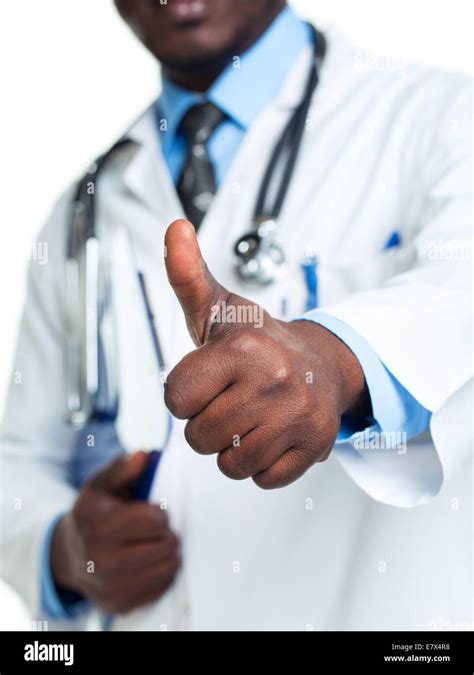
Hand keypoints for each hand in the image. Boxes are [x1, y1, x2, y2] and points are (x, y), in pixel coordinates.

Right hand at [51, 452, 179, 614]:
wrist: (69, 556)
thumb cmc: (92, 514)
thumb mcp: (101, 485)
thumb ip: (123, 468)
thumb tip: (144, 455)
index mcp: (99, 527)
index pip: (155, 520)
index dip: (159, 512)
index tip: (150, 510)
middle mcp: (103, 561)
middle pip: (167, 545)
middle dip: (165, 532)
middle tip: (152, 529)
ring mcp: (112, 587)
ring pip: (170, 567)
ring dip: (166, 552)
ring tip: (150, 543)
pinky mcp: (122, 605)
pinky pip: (163, 586)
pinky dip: (161, 572)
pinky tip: (146, 561)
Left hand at [164, 219, 369, 488]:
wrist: (320, 362)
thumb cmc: (256, 342)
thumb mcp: (217, 307)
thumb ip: (186, 274)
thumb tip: (174, 227)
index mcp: (241, 348)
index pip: (174, 400)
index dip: (184, 394)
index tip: (206, 380)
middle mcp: (273, 381)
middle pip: (198, 438)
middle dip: (207, 423)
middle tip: (231, 400)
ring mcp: (299, 416)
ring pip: (229, 464)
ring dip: (232, 447)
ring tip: (251, 418)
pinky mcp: (316, 446)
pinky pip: (263, 479)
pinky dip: (263, 464)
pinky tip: (273, 435)